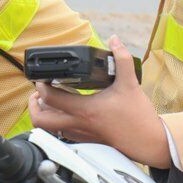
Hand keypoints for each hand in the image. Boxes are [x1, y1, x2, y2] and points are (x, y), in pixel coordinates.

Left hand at [28, 37, 172, 168]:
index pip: (51, 98)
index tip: (42, 78)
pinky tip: (65, 112)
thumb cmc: (139, 117)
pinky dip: (57, 123)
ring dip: (44, 115)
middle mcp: (78, 124)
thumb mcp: (130, 83)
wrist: (149, 142)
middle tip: (38, 94)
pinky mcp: (85, 141)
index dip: (41, 86)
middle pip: (41, 120)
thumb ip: (122, 59)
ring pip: (49, 129)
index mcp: (85, 109)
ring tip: (48, 102)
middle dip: (33, 106)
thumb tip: (115, 40)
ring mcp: (80, 135)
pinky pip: (62, 134)